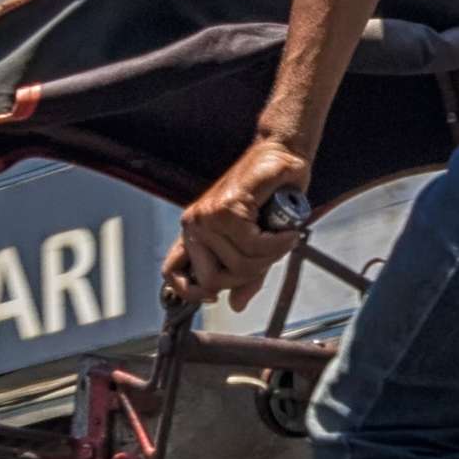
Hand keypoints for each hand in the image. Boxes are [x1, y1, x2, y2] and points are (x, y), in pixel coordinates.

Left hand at [168, 141, 315, 310]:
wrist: (280, 154)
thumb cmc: (269, 196)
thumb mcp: (256, 243)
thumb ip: (245, 274)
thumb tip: (235, 304)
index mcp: (195, 232)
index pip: (172, 272)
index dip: (191, 291)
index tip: (215, 297)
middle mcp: (194, 224)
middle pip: (214, 281)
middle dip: (248, 276)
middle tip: (269, 256)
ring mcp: (207, 216)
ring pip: (238, 266)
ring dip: (271, 258)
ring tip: (282, 239)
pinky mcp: (227, 207)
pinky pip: (253, 246)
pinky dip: (277, 245)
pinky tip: (287, 234)